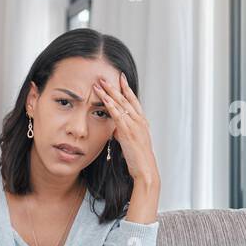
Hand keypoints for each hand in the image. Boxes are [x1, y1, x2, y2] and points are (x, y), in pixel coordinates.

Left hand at [95, 71, 159, 187]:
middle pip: (126, 99)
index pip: (133, 101)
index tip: (120, 78)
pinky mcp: (128, 132)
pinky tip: (105, 98)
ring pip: (121, 104)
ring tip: (100, 83)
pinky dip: (111, 105)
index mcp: (142, 122)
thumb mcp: (130, 142)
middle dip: (115, 86)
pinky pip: (118, 115)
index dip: (126, 89)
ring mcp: (135, 125)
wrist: (145, 169)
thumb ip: (123, 133)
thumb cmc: (137, 159)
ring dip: (110, 92)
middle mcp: (140, 120)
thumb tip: (114, 129)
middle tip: (105, 76)